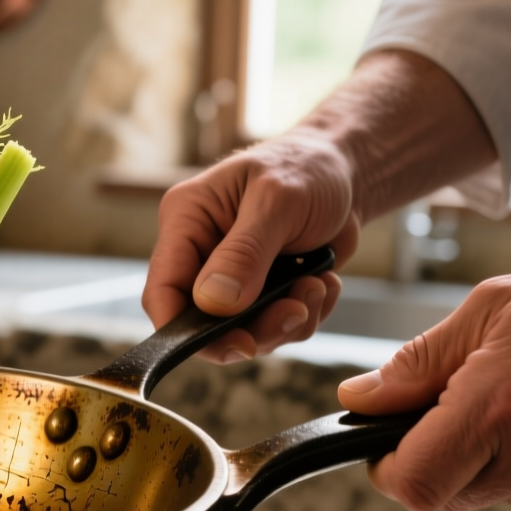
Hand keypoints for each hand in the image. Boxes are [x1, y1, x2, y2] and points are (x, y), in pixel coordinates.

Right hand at [143, 135, 358, 362]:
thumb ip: (245, 252)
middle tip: (296, 314)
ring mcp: (232, 278)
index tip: (233, 343)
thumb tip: (215, 303)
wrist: (348, 172)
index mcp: (186, 221)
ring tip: (318, 286)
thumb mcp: (277, 201)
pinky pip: (277, 326)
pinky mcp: (264, 292)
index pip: (163, 289)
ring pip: (244, 331)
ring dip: (288, 321)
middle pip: (203, 322)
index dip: (183, 328)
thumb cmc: (306, 168)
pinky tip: (325, 282)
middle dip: (254, 328)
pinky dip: (306, 314)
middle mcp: (202, 254)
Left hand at [336, 247, 510, 510]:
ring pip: (493, 496)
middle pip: (446, 496)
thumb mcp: (494, 306)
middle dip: (435, 460)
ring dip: (488, 460)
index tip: (389, 442)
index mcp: (502, 402)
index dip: (387, 468)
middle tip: (459, 408)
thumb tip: (359, 399)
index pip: (412, 484)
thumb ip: (418, 362)